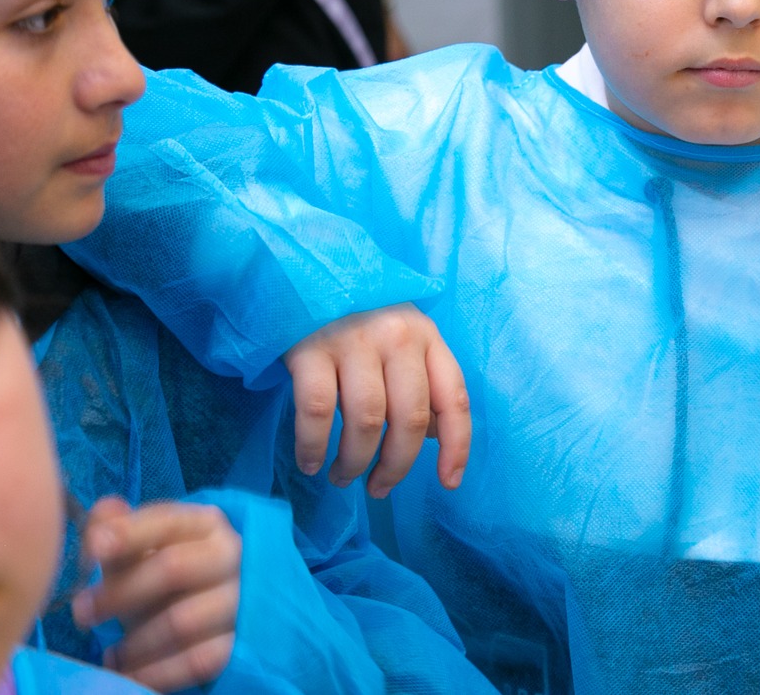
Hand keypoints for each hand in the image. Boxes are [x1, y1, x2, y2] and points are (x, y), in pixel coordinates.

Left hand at [72, 498, 239, 691]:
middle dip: (120, 593)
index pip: (165, 521)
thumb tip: (103, 513)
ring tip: (111, 654)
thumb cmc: (170, 575)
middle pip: (172, 569)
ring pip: (181, 621)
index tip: (93, 548)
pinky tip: (129, 673)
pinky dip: (155, 673)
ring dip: (135, 642)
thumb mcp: (145, 550)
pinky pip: (196, 662)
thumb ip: (120, 530)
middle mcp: (229, 555)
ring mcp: (239, 600)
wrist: (221, 612)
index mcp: (205, 524)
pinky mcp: (240, 643)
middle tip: (81, 613)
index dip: (128, 533)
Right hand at [283, 304, 470, 495]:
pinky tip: (310, 462)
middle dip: (396, 466)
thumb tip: (431, 438)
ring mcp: (353, 340)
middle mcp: (398, 336)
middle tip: (378, 488)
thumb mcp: (400, 340)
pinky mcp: (309, 348)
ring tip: (342, 477)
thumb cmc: (357, 315)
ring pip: (367, 421)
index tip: (449, 483)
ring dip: (355, 462)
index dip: (457, 447)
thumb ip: (420, 382)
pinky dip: (313, 447)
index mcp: (428, 336)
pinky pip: (315, 411)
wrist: (302, 271)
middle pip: (410, 419)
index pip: (454, 398)